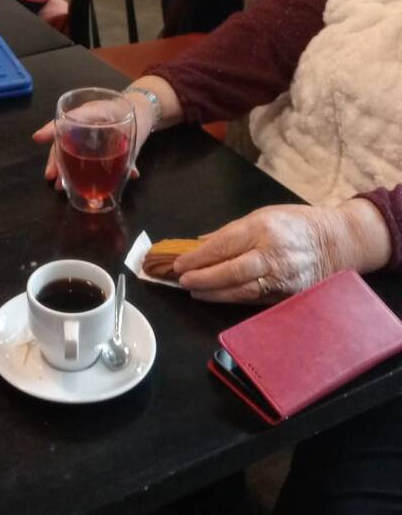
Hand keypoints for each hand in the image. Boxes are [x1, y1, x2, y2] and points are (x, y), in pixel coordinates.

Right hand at [33, 93, 148, 191]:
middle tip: (52, 177)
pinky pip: (74, 148)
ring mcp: (84, 125)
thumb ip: (131, 156)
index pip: (75, 116)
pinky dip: (70, 164)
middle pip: (65, 136)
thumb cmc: (138, 116)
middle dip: (57, 158)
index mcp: (98, 110)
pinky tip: (68, 181)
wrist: (142, 107)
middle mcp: (87, 117)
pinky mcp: (86, 134)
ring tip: (58, 184)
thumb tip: (132, 175)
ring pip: (67, 144)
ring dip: (61, 165)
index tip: (38, 139)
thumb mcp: (136, 136)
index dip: (55, 127)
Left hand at [173, 199, 393, 302]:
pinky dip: (233, 299)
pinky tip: (217, 297)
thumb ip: (230, 232)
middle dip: (203, 278)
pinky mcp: (287, 295)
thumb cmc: (295, 224)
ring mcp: (282, 278)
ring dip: (214, 293)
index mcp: (263, 228)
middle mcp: (273, 254)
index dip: (199, 257)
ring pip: (242, 290)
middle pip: (232, 271)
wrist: (335, 243)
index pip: (224, 245)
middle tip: (182, 281)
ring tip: (194, 291)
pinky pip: (256, 299)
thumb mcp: (262, 215)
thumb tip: (200, 243)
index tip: (179, 263)